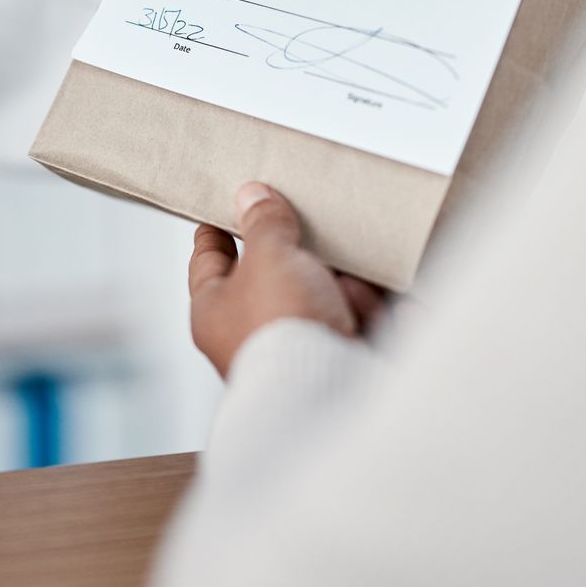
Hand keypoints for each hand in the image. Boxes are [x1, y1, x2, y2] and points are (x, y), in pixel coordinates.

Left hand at [188, 182, 384, 377]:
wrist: (330, 390)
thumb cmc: (281, 329)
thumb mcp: (267, 256)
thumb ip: (263, 222)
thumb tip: (252, 195)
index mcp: (214, 311)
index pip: (208, 260)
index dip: (216, 228)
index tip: (226, 203)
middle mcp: (251, 332)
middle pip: (272, 273)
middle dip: (296, 249)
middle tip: (306, 215)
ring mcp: (297, 345)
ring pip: (319, 291)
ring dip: (339, 277)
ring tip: (351, 261)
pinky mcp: (339, 354)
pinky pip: (354, 314)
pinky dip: (366, 302)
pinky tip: (377, 295)